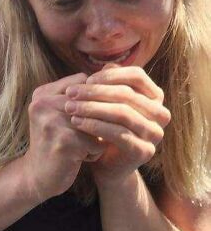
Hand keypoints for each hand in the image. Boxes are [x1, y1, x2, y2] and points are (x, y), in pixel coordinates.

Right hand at [23, 72, 107, 200]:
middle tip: (82, 137)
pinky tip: (77, 159)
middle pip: (93, 104)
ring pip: (97, 124)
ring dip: (95, 138)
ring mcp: (51, 122)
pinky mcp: (63, 142)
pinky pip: (97, 142)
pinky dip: (93, 153)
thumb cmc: (57, 142)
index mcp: (42, 93)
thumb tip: (115, 67)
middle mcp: (43, 104)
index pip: (85, 83)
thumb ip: (81, 93)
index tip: (81, 120)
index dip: (94, 102)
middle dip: (96, 123)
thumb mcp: (62, 113)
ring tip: (79, 148)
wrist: (37, 177)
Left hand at [63, 63, 170, 187]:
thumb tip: (104, 66)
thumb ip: (108, 84)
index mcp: (154, 97)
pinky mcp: (144, 151)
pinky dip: (95, 126)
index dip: (109, 76)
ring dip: (92, 108)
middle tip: (70, 93)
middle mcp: (160, 114)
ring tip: (69, 108)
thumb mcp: (106, 103)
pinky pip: (118, 134)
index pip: (136, 76)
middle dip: (95, 92)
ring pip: (122, 113)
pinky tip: (76, 123)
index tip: (85, 80)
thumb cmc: (104, 129)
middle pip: (127, 95)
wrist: (106, 165)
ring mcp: (154, 133)